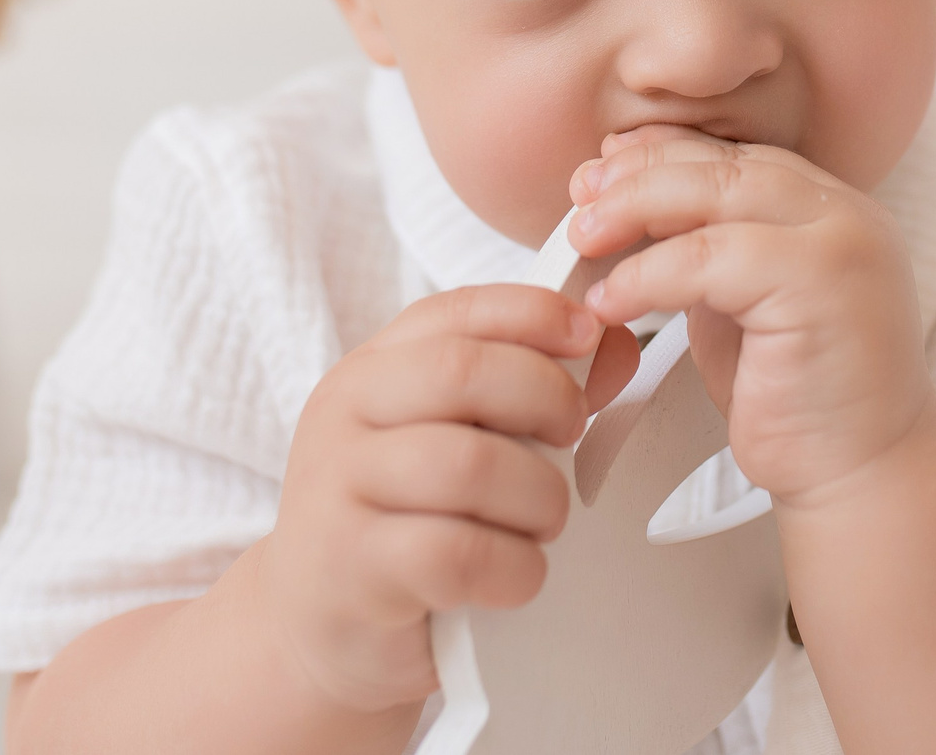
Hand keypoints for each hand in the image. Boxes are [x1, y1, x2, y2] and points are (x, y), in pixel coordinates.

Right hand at [257, 285, 640, 714]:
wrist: (319, 626)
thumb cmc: (406, 521)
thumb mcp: (457, 439)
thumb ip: (530, 387)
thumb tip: (616, 343)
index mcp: (373, 368)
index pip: (456, 311)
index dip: (534, 312)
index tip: (589, 337)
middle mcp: (343, 413)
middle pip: (463, 372)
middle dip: (546, 398)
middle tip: (574, 440)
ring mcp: (337, 488)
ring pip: (468, 465)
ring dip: (538, 497)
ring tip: (543, 522)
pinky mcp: (350, 568)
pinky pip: (456, 553)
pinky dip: (513, 568)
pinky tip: (516, 577)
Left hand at [566, 129, 935, 508]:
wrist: (862, 476)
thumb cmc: (800, 402)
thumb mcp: (742, 307)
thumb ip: (707, 253)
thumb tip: (629, 207)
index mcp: (831, 211)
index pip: (736, 157)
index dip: (662, 155)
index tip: (601, 171)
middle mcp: (846, 215)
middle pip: (725, 164)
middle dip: (640, 174)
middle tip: (580, 197)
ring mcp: (842, 243)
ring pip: (717, 193)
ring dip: (635, 209)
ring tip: (582, 239)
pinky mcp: (821, 284)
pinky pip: (711, 258)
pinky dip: (647, 274)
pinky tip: (610, 300)